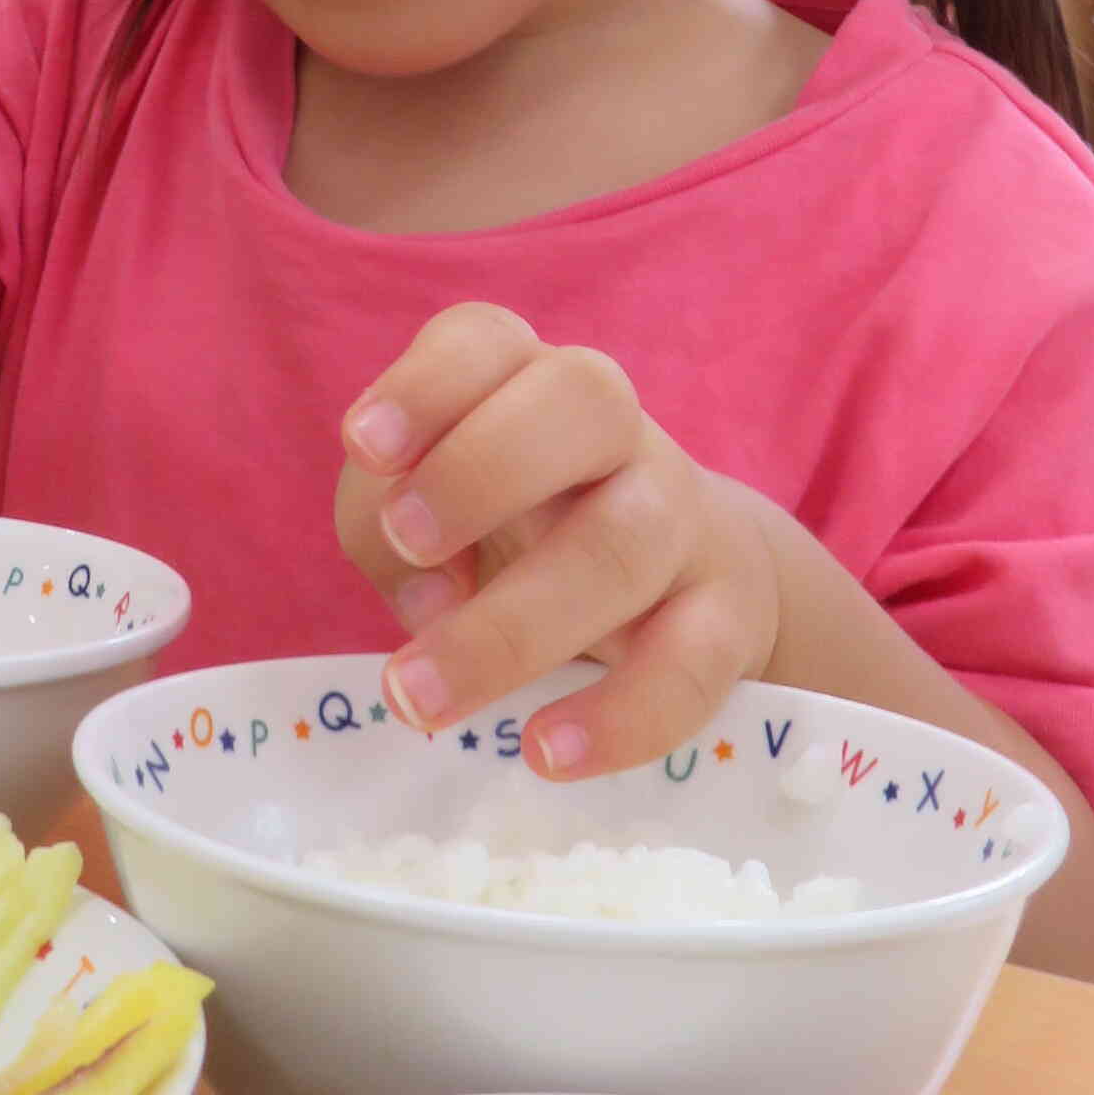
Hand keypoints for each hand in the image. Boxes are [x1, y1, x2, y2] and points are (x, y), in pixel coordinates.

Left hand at [334, 303, 778, 777]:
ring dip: (513, 626)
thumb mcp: (431, 520)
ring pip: (626, 542)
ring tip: (421, 699)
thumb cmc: (516, 535)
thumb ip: (389, 537)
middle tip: (405, 542)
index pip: (487, 340)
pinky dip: (621, 715)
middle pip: (581, 399)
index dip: (427, 385)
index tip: (366, 446)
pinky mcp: (727, 615)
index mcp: (526, 383)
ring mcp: (680, 515)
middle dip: (482, 470)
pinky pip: (693, 662)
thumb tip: (429, 607)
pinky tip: (544, 754)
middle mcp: (614, 428)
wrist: (681, 586)